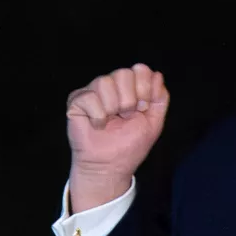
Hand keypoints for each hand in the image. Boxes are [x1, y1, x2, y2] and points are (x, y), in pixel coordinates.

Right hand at [65, 63, 168, 211]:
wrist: (110, 165)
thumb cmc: (130, 145)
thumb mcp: (154, 122)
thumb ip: (160, 98)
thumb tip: (157, 74)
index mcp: (130, 87)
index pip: (140, 69)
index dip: (144, 88)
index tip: (143, 108)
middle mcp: (112, 85)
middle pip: (123, 73)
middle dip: (130, 100)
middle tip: (125, 116)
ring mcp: (93, 92)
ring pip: (105, 82)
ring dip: (113, 108)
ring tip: (111, 122)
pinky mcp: (76, 101)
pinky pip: (89, 97)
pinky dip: (98, 116)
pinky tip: (98, 125)